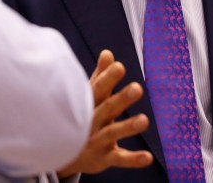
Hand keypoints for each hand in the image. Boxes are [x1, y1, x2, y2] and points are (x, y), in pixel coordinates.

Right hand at [57, 50, 152, 177]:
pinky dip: (133, 159)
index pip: (98, 89)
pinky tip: (148, 157)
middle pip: (106, 108)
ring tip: (145, 120)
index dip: (108, 78)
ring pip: (112, 133)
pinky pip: (119, 159)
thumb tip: (108, 52)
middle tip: (138, 88)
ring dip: (128, 127)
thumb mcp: (88, 98)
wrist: (63, 155)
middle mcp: (91, 121)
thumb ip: (100, 77)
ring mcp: (97, 140)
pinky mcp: (105, 158)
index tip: (119, 66)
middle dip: (121, 99)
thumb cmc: (81, 118)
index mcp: (89, 104)